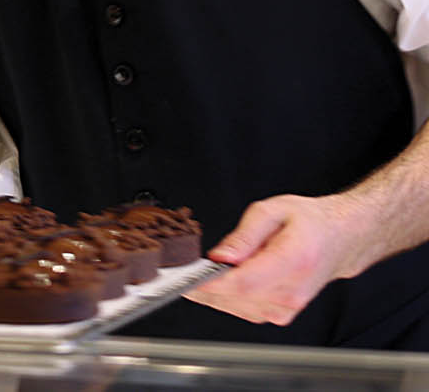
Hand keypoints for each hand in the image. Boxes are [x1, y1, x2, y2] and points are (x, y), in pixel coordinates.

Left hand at [185, 192, 374, 325]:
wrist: (339, 239)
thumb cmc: (309, 222)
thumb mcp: (272, 210)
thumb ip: (244, 236)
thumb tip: (219, 258)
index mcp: (293, 261)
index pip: (243, 283)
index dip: (209, 283)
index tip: (185, 277)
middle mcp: (292, 291)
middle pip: (234, 297)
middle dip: (202, 284)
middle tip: (183, 268)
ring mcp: (287, 307)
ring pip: (233, 306)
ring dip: (212, 291)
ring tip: (206, 270)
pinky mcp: (280, 314)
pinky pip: (241, 310)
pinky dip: (226, 296)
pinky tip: (225, 279)